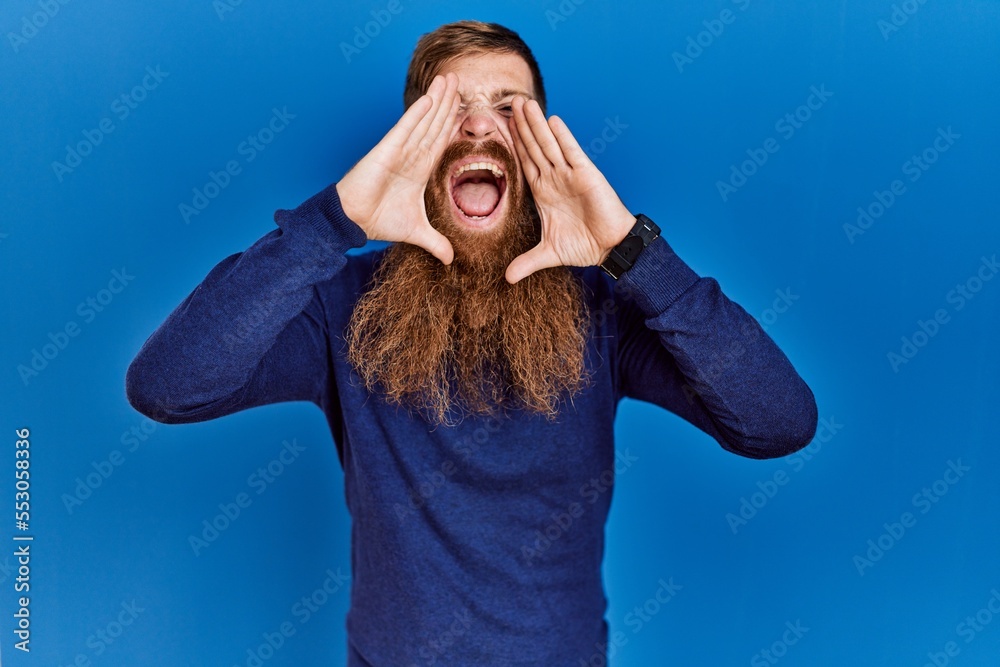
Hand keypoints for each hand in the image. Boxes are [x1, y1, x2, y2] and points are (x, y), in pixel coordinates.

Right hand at [336, 73, 459, 264]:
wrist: (354, 222)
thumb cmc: (379, 221)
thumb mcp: (416, 232)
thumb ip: (436, 242)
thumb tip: (451, 260)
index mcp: (419, 169)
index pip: (440, 141)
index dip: (452, 123)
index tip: (464, 106)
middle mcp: (410, 156)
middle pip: (434, 125)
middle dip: (447, 104)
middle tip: (459, 81)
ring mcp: (399, 151)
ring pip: (423, 121)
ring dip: (436, 101)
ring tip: (449, 80)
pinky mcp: (386, 151)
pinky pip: (405, 129)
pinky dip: (417, 114)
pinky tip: (429, 98)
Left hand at [505, 96, 636, 283]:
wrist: (610, 248)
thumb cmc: (584, 246)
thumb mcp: (549, 253)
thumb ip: (527, 262)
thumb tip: (507, 278)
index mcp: (543, 192)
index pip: (524, 163)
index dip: (513, 144)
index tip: (500, 126)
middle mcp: (555, 179)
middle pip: (534, 147)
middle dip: (522, 125)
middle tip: (508, 102)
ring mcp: (570, 174)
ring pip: (548, 144)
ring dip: (536, 124)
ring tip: (523, 103)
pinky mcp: (587, 175)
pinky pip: (571, 152)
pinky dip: (562, 136)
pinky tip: (552, 119)